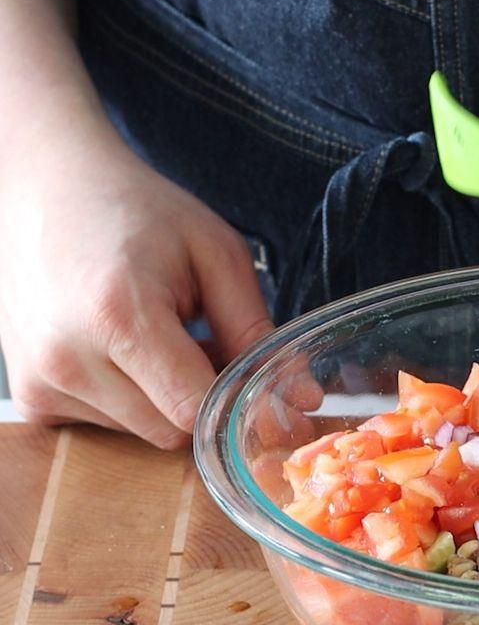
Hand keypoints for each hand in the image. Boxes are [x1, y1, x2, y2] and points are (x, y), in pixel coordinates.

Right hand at [0, 131, 273, 447]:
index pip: (195, 409)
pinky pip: (103, 428)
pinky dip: (128, 401)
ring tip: (155, 336)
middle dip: (201, 396)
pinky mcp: (30, 396)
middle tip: (198, 338)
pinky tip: (120, 351)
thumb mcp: (216, 254)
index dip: (233, 400)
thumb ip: (257, 331)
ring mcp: (39, 382)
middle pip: (171, 431)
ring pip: (141, 433)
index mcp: (119, 316)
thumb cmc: (138, 213)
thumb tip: (303, 400)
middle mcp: (67, 358)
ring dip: (164, 398)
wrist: (45, 191)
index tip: (250, 375)